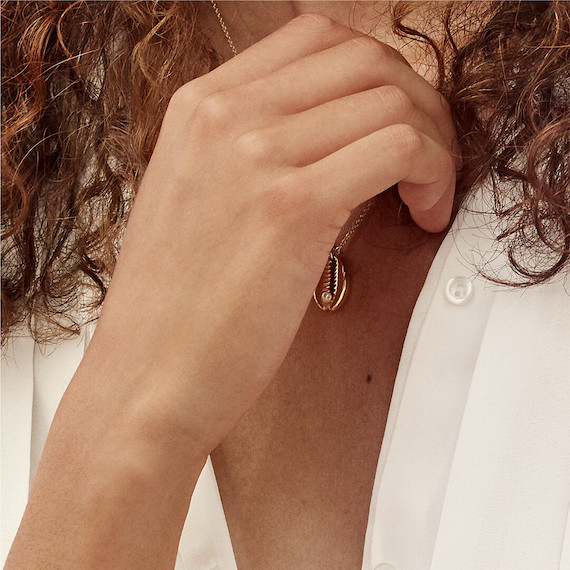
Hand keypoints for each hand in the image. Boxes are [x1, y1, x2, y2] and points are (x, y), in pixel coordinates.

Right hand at [90, 13, 459, 453]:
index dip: (375, 75)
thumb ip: (253, 153)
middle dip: (417, 101)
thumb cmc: (177, 306)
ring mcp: (255, 154)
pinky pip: (400, 147)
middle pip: (363, 58)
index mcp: (198, 107)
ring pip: (391, 99)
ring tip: (427, 194)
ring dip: (433, 141)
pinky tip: (424, 216)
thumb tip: (334, 138)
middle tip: (427, 158)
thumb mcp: (199, 201)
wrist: (148, 376)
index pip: (315, 39)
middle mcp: (223, 114)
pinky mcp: (293, 206)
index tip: (393, 125)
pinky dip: (433, 175)